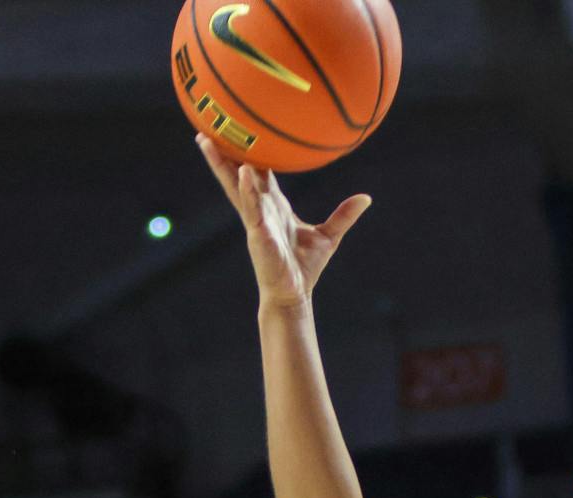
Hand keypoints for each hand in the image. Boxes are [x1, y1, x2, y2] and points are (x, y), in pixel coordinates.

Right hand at [196, 134, 370, 310]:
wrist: (295, 294)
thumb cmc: (305, 266)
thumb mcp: (328, 236)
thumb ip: (344, 215)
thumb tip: (366, 198)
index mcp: (273, 207)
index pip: (259, 173)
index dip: (249, 153)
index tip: (240, 130)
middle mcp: (260, 210)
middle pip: (238, 174)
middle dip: (223, 154)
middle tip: (206, 129)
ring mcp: (256, 220)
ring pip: (236, 187)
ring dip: (222, 165)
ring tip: (207, 142)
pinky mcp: (258, 234)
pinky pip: (251, 208)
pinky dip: (247, 189)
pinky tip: (243, 172)